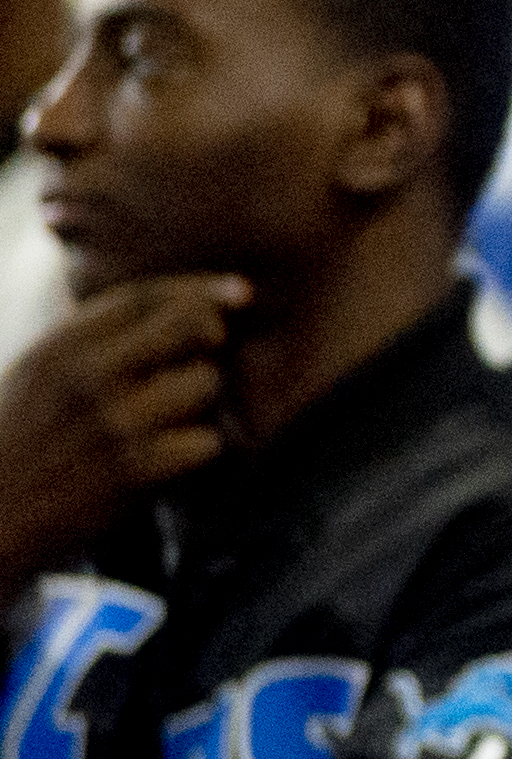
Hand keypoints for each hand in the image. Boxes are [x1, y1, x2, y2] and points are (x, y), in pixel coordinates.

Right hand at [0, 274, 240, 582]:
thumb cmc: (22, 440)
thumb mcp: (38, 373)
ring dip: (203, 402)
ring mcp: (114, 421)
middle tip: (208, 357)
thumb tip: (176, 306)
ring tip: (173, 420)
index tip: (241, 292)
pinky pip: (207, 441)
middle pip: (189, 324)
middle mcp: (87, 375)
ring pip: (205, 382)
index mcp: (60, 346)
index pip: (145, 296)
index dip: (200, 289)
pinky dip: (199, 451)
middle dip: (212, 337)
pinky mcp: (137, 469)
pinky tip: (172, 460)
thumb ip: (94, 339)